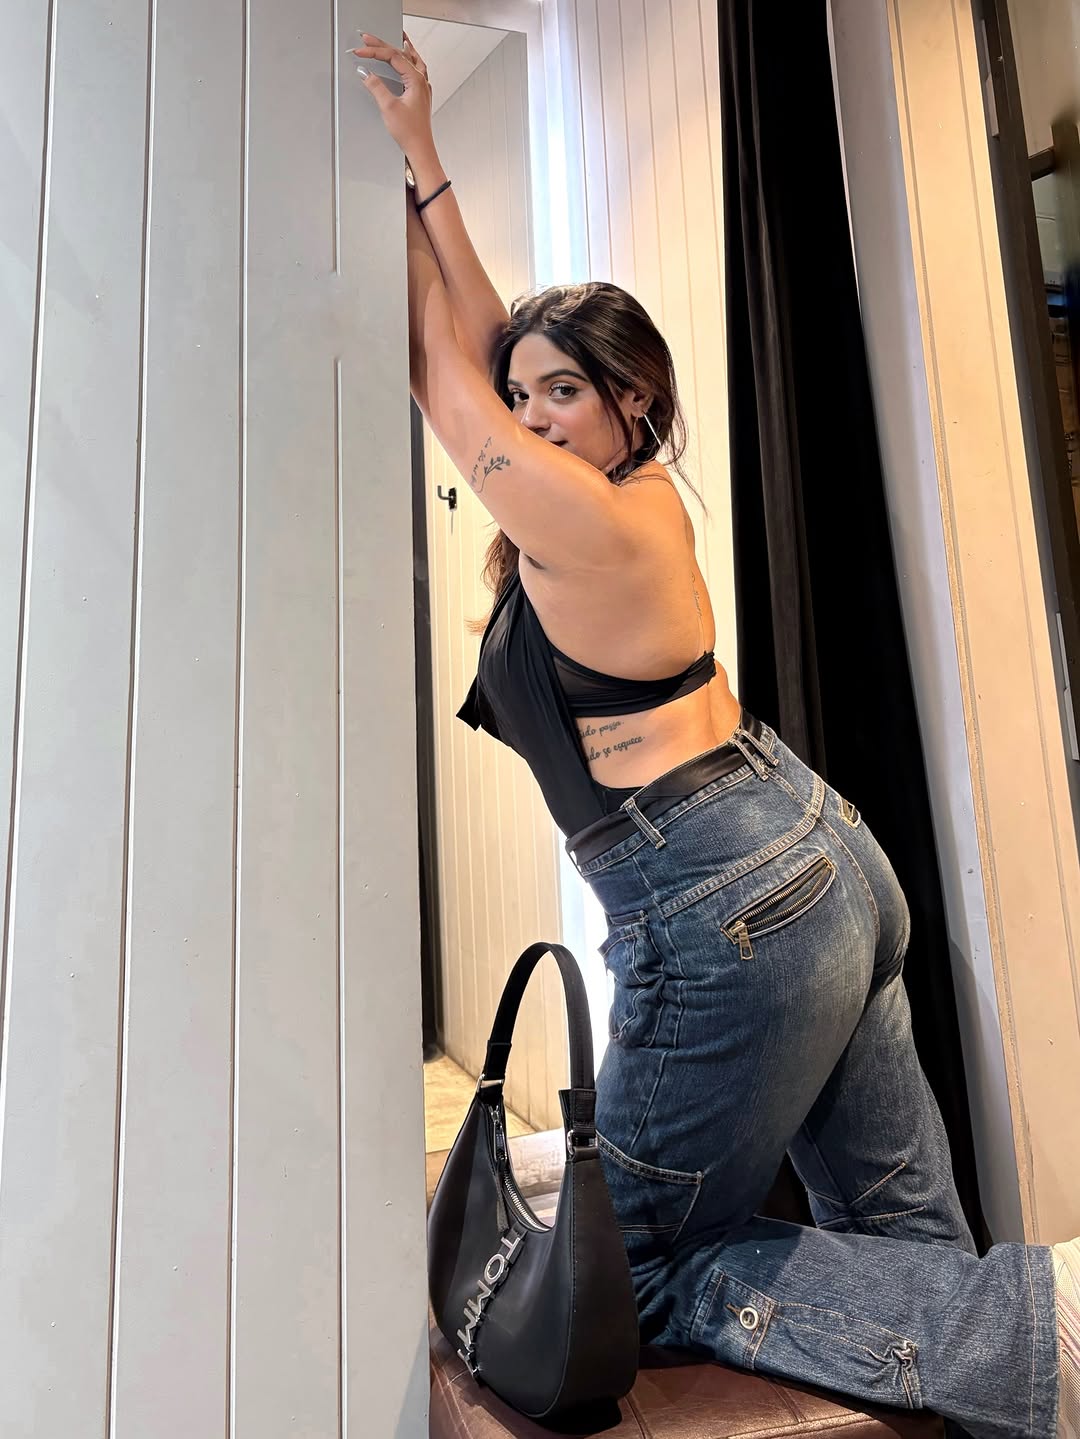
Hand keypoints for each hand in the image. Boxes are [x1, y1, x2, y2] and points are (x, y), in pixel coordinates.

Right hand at [351, 30, 432, 158]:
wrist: (420, 149)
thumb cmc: (410, 133)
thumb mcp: (389, 107)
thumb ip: (376, 87)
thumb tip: (365, 73)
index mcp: (416, 80)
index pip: (393, 56)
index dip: (375, 51)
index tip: (361, 50)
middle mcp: (422, 81)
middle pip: (402, 55)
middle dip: (383, 45)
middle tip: (368, 38)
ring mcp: (422, 88)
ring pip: (413, 60)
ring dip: (402, 48)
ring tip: (397, 37)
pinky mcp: (420, 96)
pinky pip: (417, 70)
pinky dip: (410, 61)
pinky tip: (408, 61)